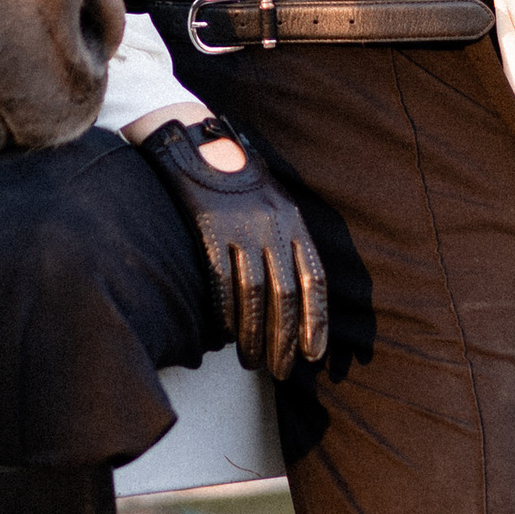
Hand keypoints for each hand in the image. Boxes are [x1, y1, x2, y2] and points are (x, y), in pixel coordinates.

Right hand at [138, 118, 328, 379]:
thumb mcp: (272, 204)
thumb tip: (291, 298)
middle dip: (286, 338)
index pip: (314, 280)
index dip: (317, 322)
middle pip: (285, 294)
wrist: (197, 142)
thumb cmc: (236, 181)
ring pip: (254, 292)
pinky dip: (225, 311)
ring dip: (254, 333)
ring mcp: (240, 225)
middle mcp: (272, 224)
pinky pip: (221, 278)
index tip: (315, 356)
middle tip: (282, 371)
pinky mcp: (208, 226)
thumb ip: (284, 243)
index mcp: (293, 221)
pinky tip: (225, 333)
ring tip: (252, 361)